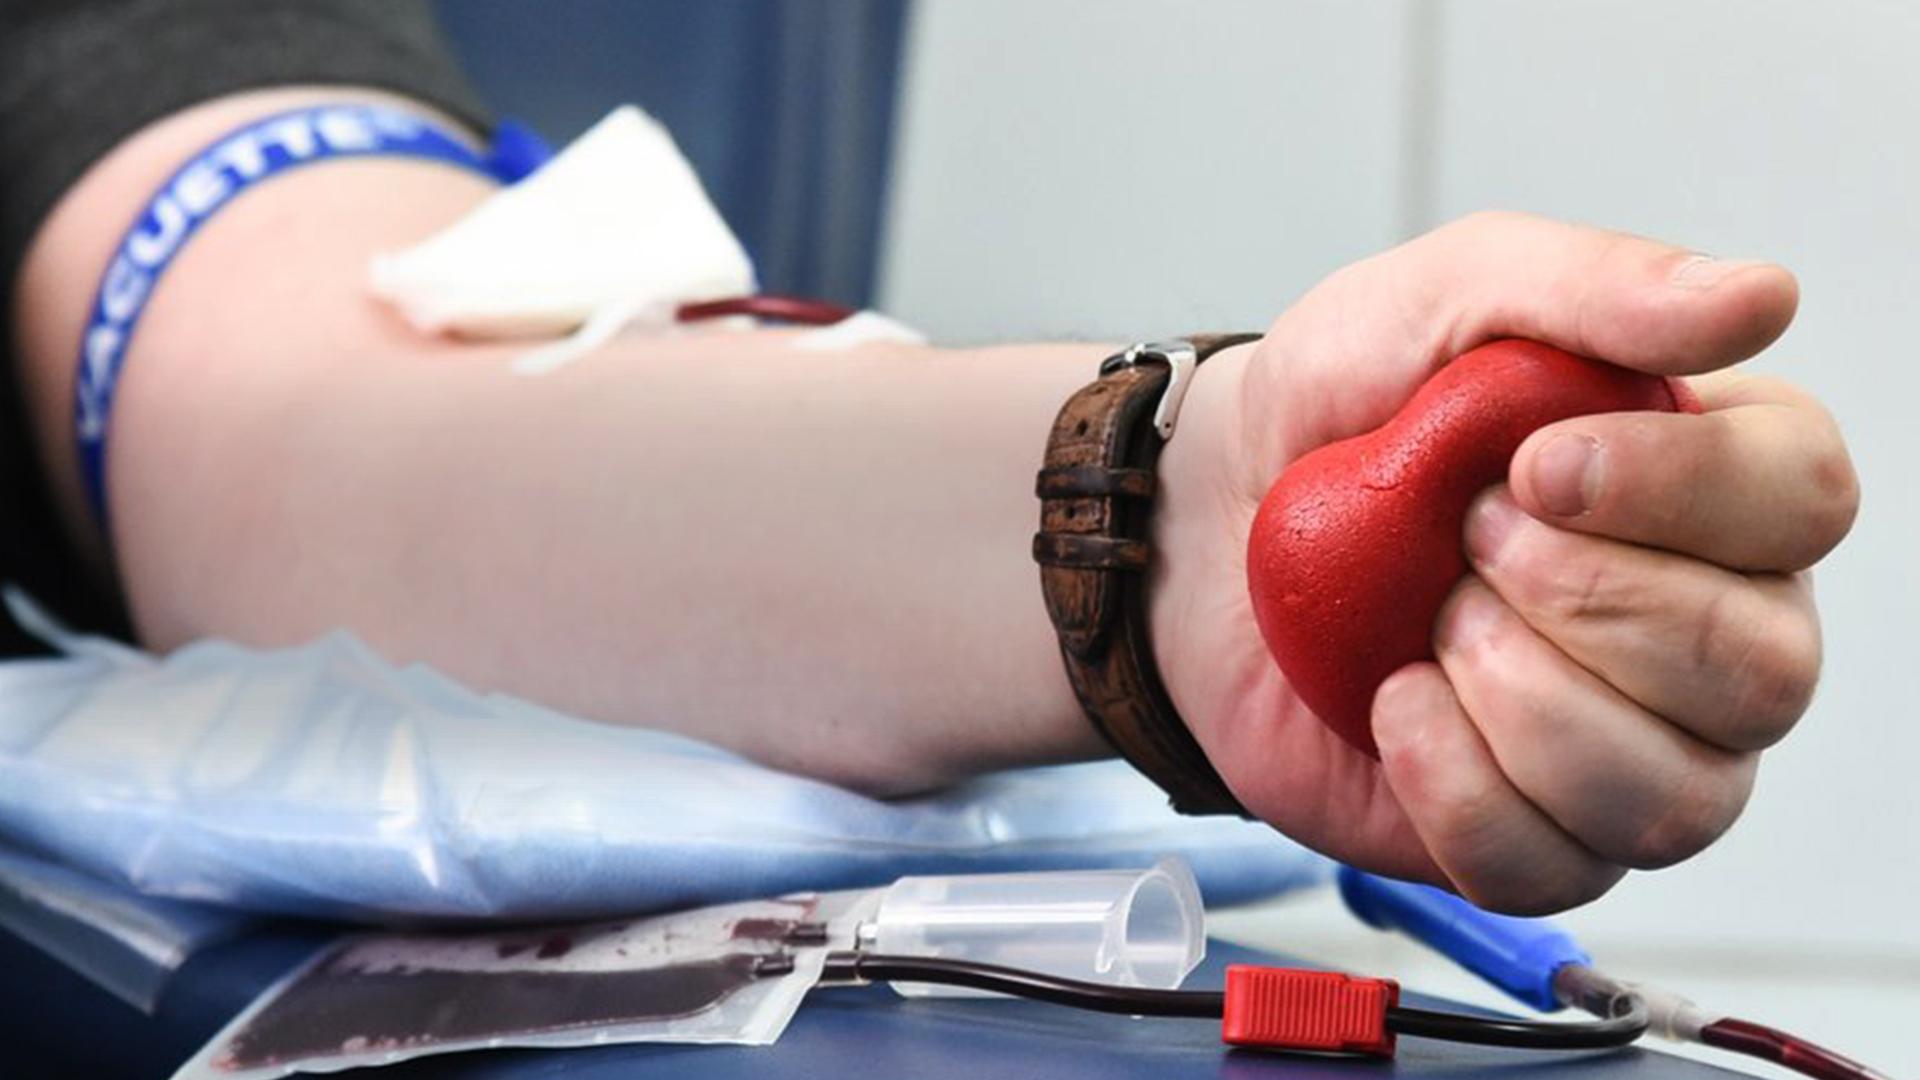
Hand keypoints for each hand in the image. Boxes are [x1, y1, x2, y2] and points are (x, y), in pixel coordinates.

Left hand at [1151, 212, 1857, 912]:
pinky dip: (1457, 791)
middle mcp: (1712, 624)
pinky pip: (1555, 867)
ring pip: (1675, 794)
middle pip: (1761, 668)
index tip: (1531, 464)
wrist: (1205, 524)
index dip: (1681, 490)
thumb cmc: (1339, 409)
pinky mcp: (1540, 837)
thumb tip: (1761, 297)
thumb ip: (1592, 285)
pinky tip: (1396, 711)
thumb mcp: (1437, 301)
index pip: (1805, 498)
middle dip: (1581, 600)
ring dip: (1521, 702)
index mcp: (1714, 480)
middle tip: (1462, 539)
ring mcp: (1637, 746)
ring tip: (1429, 628)